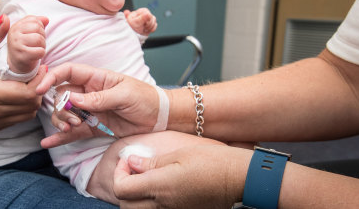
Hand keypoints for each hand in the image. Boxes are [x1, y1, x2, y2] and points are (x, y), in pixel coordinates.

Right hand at [0, 15, 45, 133]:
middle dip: (39, 88)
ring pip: (27, 114)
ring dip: (33, 99)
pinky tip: (19, 93)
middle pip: (31, 105)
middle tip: (39, 73)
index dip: (40, 81)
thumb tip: (6, 20)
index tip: (42, 67)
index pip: (27, 93)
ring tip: (30, 82)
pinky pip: (18, 120)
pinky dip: (24, 108)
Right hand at [7, 15, 47, 73]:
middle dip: (42, 36)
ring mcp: (16, 46)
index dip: (40, 28)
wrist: (17, 65)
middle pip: (37, 28)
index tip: (34, 36)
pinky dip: (41, 54)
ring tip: (36, 49)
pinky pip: (40, 51)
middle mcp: (13, 34)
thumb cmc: (25, 47)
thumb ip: (37, 23)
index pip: (34, 20)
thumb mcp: (29, 32)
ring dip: (42, 45)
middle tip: (36, 45)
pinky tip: (36, 56)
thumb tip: (46, 19)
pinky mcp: (21, 57)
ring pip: (39, 39)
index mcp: (15, 26)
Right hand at [36, 63, 159, 147]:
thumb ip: (100, 98)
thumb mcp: (125, 95)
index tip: (41, 88)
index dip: (52, 77)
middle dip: (61, 107)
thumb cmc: (145, 98)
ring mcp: (90, 110)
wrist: (159, 118)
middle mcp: (89, 93)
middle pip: (62, 95)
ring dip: (62, 121)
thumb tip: (75, 99)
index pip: (68, 72)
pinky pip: (73, 131)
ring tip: (71, 128)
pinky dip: (61, 137)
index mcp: (96, 78)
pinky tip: (48, 143)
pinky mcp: (93, 126)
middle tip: (73, 119)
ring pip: (65, 113)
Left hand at [113, 144, 250, 207]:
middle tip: (133, 169)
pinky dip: (149, 203)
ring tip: (146, 178)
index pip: (121, 189)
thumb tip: (131, 162)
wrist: (240, 179)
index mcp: (160, 187)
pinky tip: (160, 187)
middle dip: (123, 187)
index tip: (128, 160)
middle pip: (125, 206)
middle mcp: (163, 205)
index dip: (119, 173)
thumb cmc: (213, 162)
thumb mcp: (179, 154)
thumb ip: (151, 162)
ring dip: (135, 197)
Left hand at [124, 8, 156, 35]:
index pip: (149, 14)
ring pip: (154, 22)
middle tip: (143, 28)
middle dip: (148, 25)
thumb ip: (142, 18)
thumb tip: (148, 14)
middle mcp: (145, 13)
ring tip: (144, 29)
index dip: (147, 20)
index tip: (142, 24)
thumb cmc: (131, 27)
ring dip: (149, 28)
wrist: (132, 34)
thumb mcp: (135, 22)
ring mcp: (148, 18)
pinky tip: (146, 30)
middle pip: (153, 18)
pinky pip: (155, 25)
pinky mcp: (150, 23)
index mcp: (141, 11)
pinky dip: (151, 29)